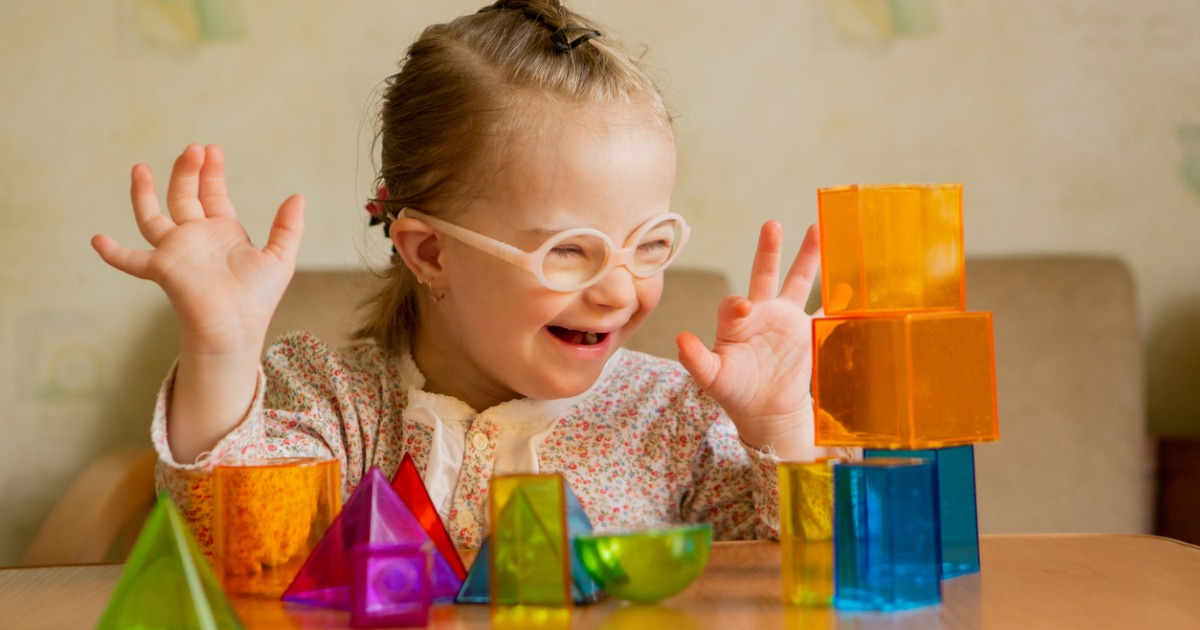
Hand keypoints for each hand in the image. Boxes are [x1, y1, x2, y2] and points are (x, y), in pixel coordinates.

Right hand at [92, 144, 304, 354]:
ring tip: (141, 168)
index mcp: (223, 232)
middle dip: (188, 172)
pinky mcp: (162, 269)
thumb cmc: (258, 298)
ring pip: (152, 216)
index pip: (212, 194)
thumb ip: (288, 228)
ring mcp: (176, 252)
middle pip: (184, 196)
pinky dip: (113, 254)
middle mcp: (196, 238)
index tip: (212, 149)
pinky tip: (97, 240)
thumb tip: (299, 197)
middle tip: (194, 148)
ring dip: (145, 193)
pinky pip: (131, 261)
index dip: (211, 172)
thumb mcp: (279, 258)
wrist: (238, 328)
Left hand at [677, 221, 818, 456]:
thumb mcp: (712, 378)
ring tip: (816, 228)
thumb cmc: (734, 391)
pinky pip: (825, 312)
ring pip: (797, 281)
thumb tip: (680, 339)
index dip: (736, 303)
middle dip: (768, 250)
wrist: (765, 410)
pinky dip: (837, 299)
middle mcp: (761, 311)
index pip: (733, 303)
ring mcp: (786, 318)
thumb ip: (696, 360)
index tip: (744, 308)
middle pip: (764, 274)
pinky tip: (849, 282)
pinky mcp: (808, 332)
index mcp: (735, 320)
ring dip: (807, 256)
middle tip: (771, 225)